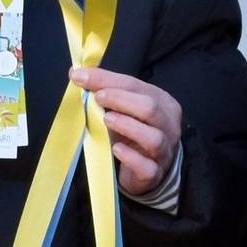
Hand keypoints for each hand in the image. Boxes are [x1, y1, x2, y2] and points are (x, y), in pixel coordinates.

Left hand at [67, 66, 181, 198]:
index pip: (135, 86)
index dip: (107, 80)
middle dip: (120, 100)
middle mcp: (168, 125)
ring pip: (152, 137)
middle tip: (97, 98)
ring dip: (127, 126)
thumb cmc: (134, 133)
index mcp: (162, 102)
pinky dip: (130, 157)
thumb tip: (77, 73)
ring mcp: (163, 150)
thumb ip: (106, 90)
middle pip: (150, 108)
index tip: (81, 77)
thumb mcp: (125, 108)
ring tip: (106, 120)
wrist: (148, 169)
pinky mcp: (154, 173)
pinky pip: (146, 166)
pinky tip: (116, 149)